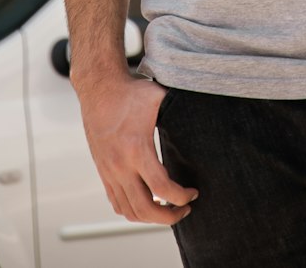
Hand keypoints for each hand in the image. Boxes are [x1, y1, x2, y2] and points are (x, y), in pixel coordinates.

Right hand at [77, 73, 198, 223]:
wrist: (99, 88)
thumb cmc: (131, 92)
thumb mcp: (159, 97)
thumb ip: (181, 109)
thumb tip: (205, 113)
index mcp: (136, 148)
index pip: (162, 187)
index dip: (182, 197)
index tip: (194, 193)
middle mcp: (120, 165)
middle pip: (145, 209)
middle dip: (169, 216)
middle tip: (185, 210)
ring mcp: (109, 171)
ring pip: (129, 211)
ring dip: (151, 218)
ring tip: (168, 209)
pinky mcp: (103, 172)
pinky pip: (117, 203)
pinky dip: (133, 211)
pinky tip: (148, 203)